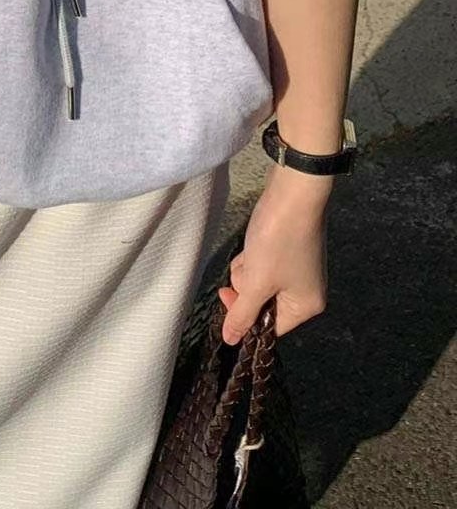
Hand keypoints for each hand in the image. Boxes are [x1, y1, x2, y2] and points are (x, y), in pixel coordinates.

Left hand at [217, 163, 331, 345]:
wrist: (293, 191)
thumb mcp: (256, 281)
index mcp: (306, 306)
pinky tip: (255, 242)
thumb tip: (230, 341)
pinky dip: (254, 256)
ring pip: (259, 282)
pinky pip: (264, 264)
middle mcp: (307, 291)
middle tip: (249, 266)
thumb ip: (241, 313)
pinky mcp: (289, 249)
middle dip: (247, 285)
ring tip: (254, 250)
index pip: (269, 328)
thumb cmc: (278, 241)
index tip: (225, 296)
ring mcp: (298, 269)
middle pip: (263, 303)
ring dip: (249, 269)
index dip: (244, 315)